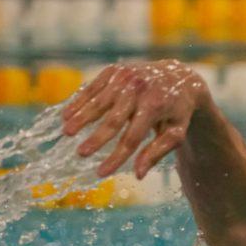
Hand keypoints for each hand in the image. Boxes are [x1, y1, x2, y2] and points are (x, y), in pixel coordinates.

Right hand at [61, 60, 207, 178]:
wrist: (179, 76)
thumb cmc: (177, 111)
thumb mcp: (176, 132)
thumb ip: (157, 152)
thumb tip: (138, 175)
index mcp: (155, 107)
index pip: (132, 138)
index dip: (116, 157)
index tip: (101, 173)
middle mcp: (139, 90)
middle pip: (113, 120)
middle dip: (96, 139)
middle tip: (80, 154)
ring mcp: (125, 77)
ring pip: (99, 102)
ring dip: (81, 117)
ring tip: (67, 133)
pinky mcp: (115, 70)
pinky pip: (93, 87)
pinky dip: (79, 101)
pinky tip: (66, 114)